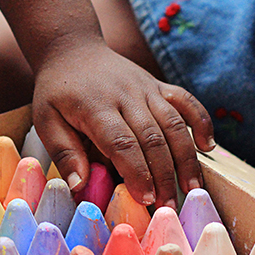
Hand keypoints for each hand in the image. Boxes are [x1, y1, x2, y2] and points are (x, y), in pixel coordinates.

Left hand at [31, 40, 214, 208]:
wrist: (73, 50)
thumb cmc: (57, 90)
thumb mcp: (46, 119)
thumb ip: (64, 151)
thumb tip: (80, 185)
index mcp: (96, 106)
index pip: (122, 143)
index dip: (138, 172)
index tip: (147, 199)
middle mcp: (126, 96)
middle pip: (153, 137)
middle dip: (164, 174)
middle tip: (170, 205)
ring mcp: (146, 88)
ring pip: (173, 123)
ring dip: (186, 156)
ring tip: (193, 187)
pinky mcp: (158, 85)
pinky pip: (186, 100)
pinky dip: (201, 120)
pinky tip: (208, 146)